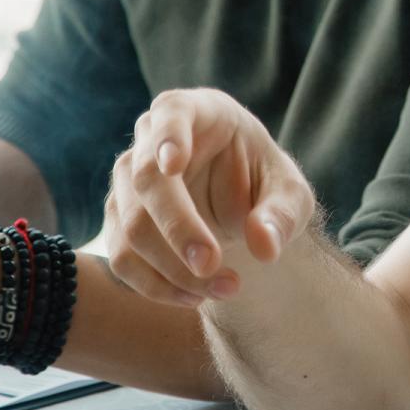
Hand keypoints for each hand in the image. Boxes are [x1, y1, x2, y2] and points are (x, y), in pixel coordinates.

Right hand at [103, 88, 314, 307]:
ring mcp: (127, 181)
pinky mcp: (119, 220)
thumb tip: (264, 247)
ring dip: (172, 267)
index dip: (168, 138)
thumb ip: (282, 213)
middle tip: (213, 264)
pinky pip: (123, 257)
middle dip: (178, 228)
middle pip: (145, 182)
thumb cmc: (264, 181)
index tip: (171, 164)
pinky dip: (156, 285)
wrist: (241, 201)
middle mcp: (149, 140)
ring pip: (131, 226)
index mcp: (194, 111)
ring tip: (226, 288)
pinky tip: (196, 298)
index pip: (172, 114)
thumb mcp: (290, 193)